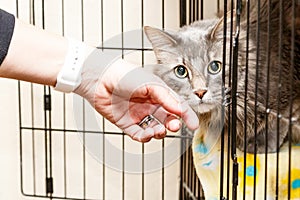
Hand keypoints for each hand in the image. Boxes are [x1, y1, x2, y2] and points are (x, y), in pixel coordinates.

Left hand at [75, 51, 198, 141]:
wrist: (100, 79)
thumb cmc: (124, 75)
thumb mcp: (151, 83)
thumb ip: (167, 97)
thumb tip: (182, 109)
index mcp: (158, 92)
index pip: (176, 105)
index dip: (186, 115)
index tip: (193, 125)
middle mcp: (149, 104)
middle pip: (166, 119)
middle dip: (172, 125)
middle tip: (173, 126)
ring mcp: (138, 114)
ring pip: (154, 128)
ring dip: (159, 132)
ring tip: (159, 130)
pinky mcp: (126, 123)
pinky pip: (139, 134)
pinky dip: (145, 137)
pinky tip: (148, 134)